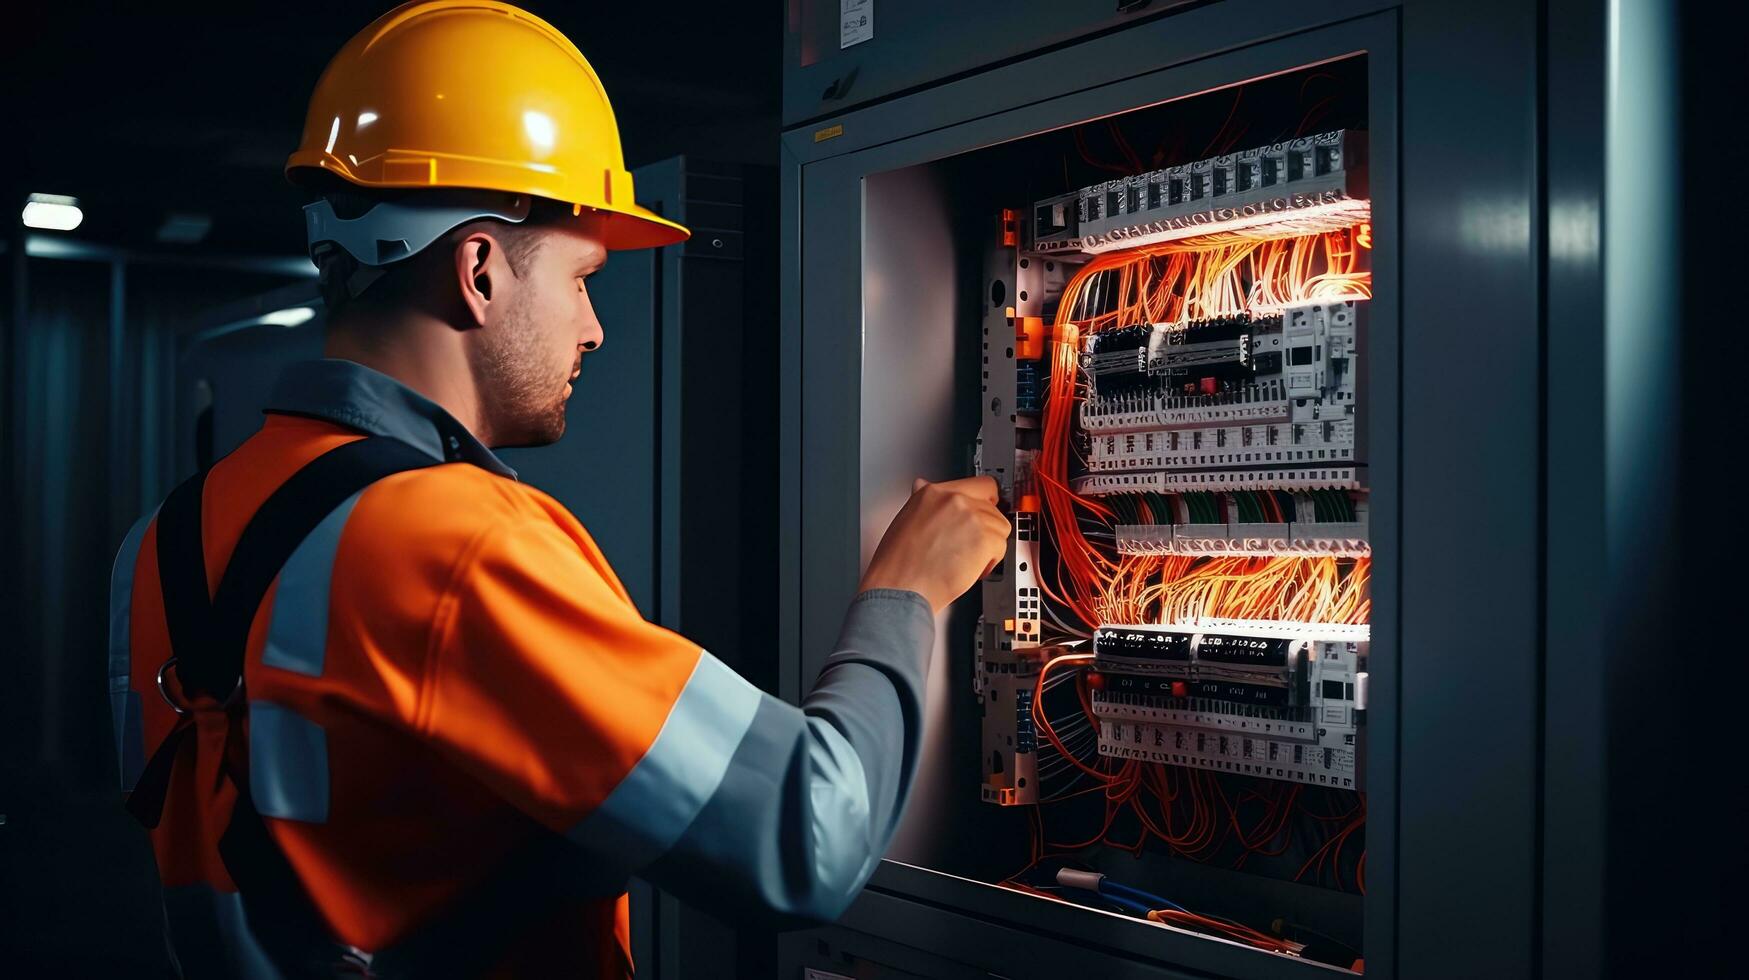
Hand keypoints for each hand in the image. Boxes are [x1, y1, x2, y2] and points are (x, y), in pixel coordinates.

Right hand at [859, 476, 1010, 613]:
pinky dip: (990, 562)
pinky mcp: (983, 538)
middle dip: (985, 528)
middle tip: (971, 546)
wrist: (900, 588)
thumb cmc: (897, 564)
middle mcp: (953, 499)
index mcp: (933, 492)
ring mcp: (970, 516)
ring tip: (967, 560)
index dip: (982, 502)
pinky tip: (970, 569)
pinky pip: (1001, 546)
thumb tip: (923, 486)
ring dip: (990, 546)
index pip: (976, 485)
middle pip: (992, 507)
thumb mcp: (905, 520)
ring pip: (1000, 526)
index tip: (983, 512)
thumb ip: (925, 503)